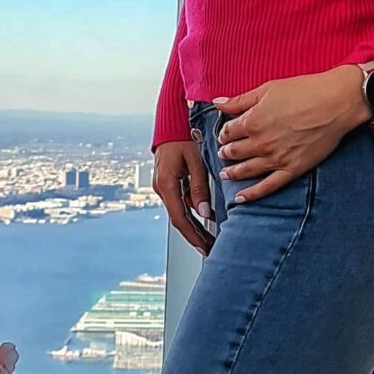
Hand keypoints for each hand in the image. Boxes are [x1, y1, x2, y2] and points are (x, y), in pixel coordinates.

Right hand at [153, 138, 214, 253]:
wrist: (171, 124)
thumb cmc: (183, 137)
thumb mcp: (195, 161)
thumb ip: (199, 188)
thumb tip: (204, 213)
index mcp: (166, 184)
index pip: (179, 218)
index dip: (192, 235)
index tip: (204, 247)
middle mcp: (162, 188)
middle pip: (179, 219)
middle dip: (195, 236)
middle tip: (210, 248)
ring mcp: (164, 186)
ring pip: (181, 212)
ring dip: (195, 225)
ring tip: (211, 237)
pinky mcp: (169, 183)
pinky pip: (181, 202)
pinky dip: (193, 212)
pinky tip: (207, 217)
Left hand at [213, 65, 373, 203]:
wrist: (336, 103)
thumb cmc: (305, 91)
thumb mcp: (268, 89)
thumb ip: (240, 100)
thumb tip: (218, 102)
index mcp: (252, 121)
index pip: (228, 131)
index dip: (224, 132)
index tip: (225, 133)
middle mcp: (260, 143)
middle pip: (234, 152)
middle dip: (226, 152)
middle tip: (224, 152)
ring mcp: (275, 159)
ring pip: (246, 170)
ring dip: (232, 173)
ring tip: (225, 174)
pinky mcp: (292, 169)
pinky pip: (267, 187)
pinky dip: (251, 194)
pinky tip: (240, 198)